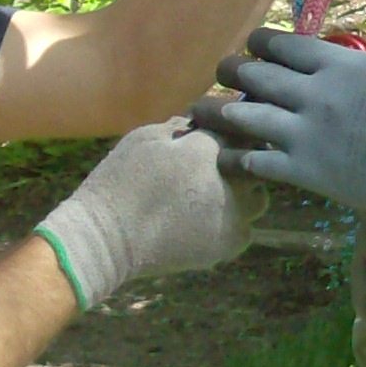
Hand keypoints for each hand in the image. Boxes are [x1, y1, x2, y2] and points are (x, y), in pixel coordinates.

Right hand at [33, 119, 265, 309]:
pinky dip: (233, 222)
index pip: (238, 128)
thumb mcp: (146, 137)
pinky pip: (245, 227)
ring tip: (213, 195)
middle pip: (255, 161)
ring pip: (257, 196)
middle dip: (239, 159)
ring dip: (243, 192)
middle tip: (215, 166)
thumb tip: (200, 122)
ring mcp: (235, 215)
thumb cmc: (121, 181)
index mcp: (209, 148)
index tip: (217, 132)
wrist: (108, 238)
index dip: (228, 129)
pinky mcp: (229, 244)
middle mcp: (231, 180)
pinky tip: (208, 219)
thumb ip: (181, 126)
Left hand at [198, 30, 365, 224]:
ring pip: (245, 117)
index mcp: (341, 64)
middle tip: (221, 70)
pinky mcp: (308, 172)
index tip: (252, 44)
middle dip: (232, 70)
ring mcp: (306, 134)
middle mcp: (314, 94)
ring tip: (199, 110)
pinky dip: (235, 160)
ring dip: (219, 111)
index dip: (262, 43)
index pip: (285, 45)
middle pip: (256, 75)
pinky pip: (257, 164)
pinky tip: (222, 160)